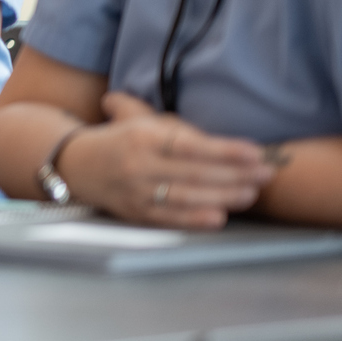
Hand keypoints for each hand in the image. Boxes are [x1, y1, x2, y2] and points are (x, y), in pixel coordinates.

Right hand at [58, 93, 279, 228]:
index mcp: (142, 136)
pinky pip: (170, 217)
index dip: (226, 150)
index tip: (256, 152)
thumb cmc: (119, 139)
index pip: (191, 145)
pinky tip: (219, 217)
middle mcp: (138, 164)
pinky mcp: (135, 212)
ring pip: (187, 196)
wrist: (76, 164)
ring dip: (224, 196)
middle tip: (266, 174)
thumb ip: (179, 129)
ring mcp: (136, 191)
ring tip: (250, 193)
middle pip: (195, 173)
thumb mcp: (142, 121)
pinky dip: (196, 219)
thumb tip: (224, 144)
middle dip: (236, 174)